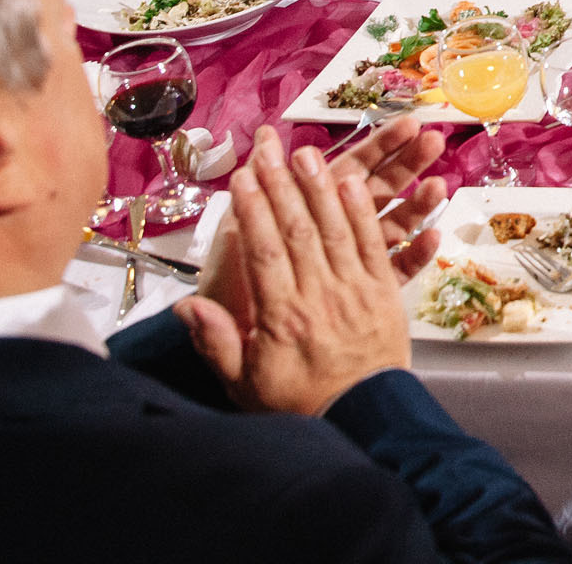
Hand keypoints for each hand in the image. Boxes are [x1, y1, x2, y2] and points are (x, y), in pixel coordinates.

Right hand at [175, 133, 414, 415]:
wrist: (362, 421)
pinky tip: (356, 184)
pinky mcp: (385, 292)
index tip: (242, 177)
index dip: (253, 211)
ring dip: (323, 189)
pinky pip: (376, 245)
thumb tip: (186, 307)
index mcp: (281, 316)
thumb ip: (215, 342)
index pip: (263, 251)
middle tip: (271, 150)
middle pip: (299, 230)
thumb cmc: (300, 404)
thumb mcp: (243, 384)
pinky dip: (365, 213)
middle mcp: (319, 296)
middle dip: (282, 186)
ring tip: (309, 155)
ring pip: (338, 229)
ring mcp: (355, 291)